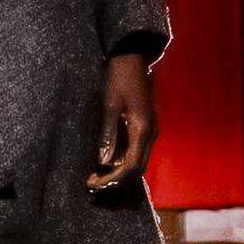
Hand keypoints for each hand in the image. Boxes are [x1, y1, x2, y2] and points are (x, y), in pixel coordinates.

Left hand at [86, 53, 156, 192]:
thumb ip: (107, 134)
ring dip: (118, 173)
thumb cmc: (118, 78)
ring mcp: (150, 131)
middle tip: (92, 185)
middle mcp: (151, 134)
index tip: (93, 184)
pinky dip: (122, 162)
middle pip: (137, 169)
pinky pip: (136, 152)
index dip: (113, 179)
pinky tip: (105, 163)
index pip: (131, 166)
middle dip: (115, 181)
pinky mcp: (145, 127)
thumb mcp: (109, 105)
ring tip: (96, 177)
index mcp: (143, 129)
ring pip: (138, 162)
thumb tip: (103, 163)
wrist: (132, 58)